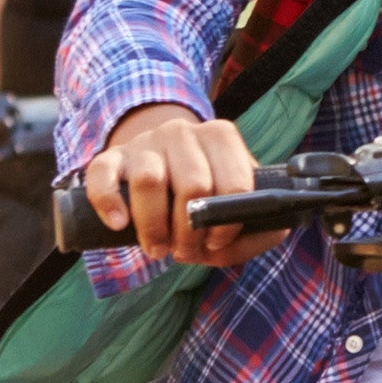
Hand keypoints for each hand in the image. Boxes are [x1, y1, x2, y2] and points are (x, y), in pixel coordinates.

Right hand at [78, 102, 289, 267]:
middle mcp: (183, 132)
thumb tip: (278, 227)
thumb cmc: (199, 199)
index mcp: (221, 137)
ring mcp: (145, 142)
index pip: (234, 182)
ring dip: (153, 226)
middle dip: (189, 231)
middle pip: (193, 184)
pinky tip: (119, 225)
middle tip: (184, 250)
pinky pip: (103, 175)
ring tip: (157, 247)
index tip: (216, 242)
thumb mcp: (230, 210)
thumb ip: (258, 226)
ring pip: (149, 180)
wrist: (156, 169)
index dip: (225, 223)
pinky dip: (109, 203)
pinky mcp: (111, 157)